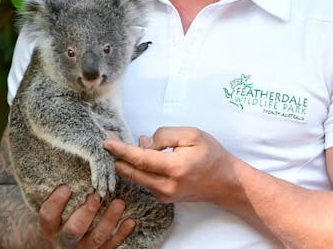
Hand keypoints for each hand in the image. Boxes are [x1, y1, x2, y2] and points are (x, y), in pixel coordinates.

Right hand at [38, 185, 135, 248]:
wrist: (58, 246)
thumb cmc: (55, 220)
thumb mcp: (48, 208)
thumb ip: (55, 192)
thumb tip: (64, 160)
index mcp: (49, 227)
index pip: (48, 215)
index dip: (56, 203)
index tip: (66, 187)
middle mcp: (65, 240)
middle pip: (74, 229)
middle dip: (86, 213)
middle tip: (96, 196)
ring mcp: (83, 248)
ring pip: (97, 237)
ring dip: (109, 220)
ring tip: (119, 203)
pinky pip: (111, 245)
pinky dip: (122, 233)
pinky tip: (130, 221)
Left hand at [104, 126, 233, 203]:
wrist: (226, 183)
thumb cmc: (211, 155)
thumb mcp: (192, 135)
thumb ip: (165, 136)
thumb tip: (144, 142)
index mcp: (174, 168)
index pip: (140, 159)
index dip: (121, 150)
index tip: (106, 141)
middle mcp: (166, 186)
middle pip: (131, 172)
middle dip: (117, 156)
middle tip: (109, 139)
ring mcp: (164, 195)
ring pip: (135, 177)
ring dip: (127, 162)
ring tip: (123, 144)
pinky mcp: (163, 198)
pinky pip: (144, 181)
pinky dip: (138, 168)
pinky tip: (142, 154)